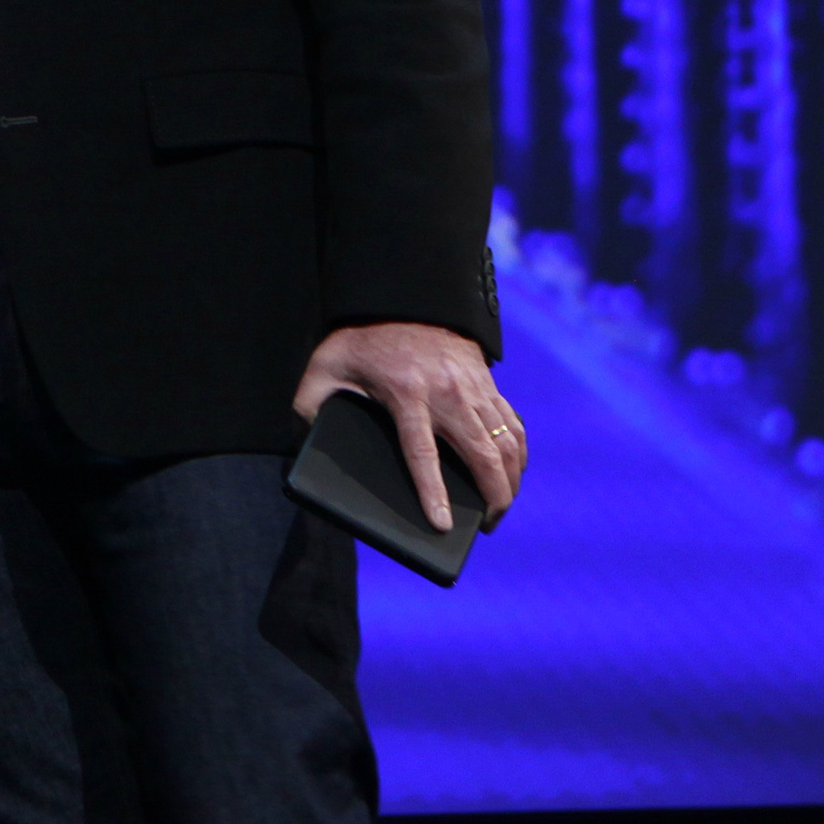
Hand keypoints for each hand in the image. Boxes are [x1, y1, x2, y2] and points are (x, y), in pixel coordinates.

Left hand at [292, 321, 525, 533]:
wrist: (405, 296)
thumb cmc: (360, 339)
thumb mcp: (325, 367)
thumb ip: (311, 403)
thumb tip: (305, 441)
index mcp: (405, 393)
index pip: (422, 452)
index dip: (432, 492)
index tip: (442, 525)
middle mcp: (446, 392)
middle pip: (482, 453)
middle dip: (493, 496)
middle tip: (486, 527)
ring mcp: (473, 387)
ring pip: (506, 441)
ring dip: (510, 480)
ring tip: (500, 507)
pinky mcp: (487, 383)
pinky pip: (513, 423)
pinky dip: (518, 452)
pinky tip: (513, 473)